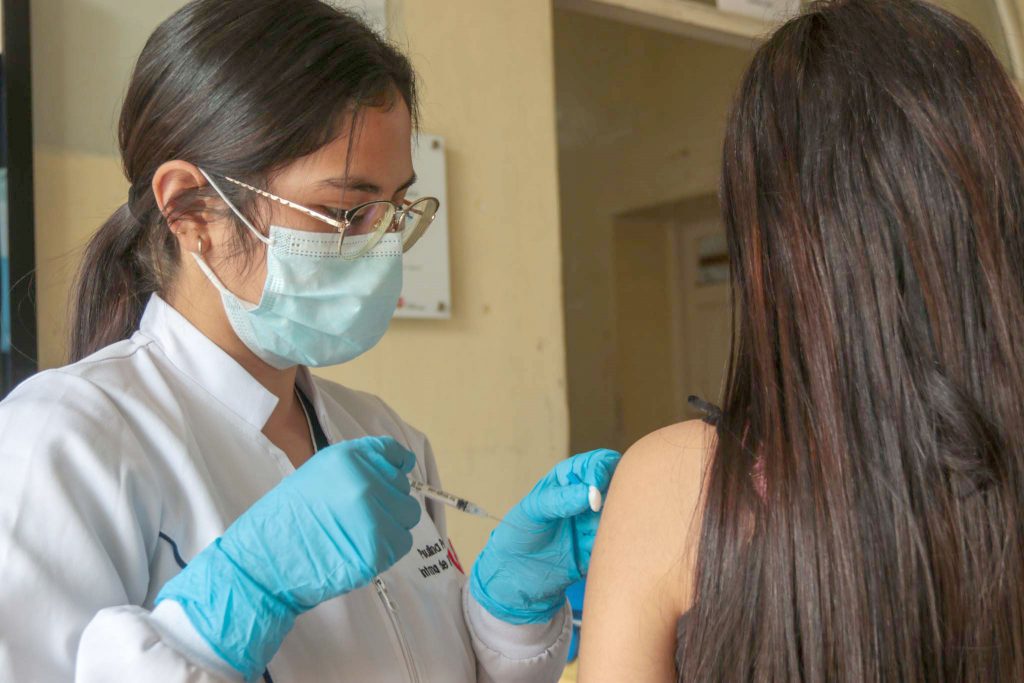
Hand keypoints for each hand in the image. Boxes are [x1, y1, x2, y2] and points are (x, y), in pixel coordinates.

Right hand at [157, 436, 420, 678]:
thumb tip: (399, 466)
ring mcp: (374, 516)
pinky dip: (387, 549)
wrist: (264, 560)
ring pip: (407, 517)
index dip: (397, 467)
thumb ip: (356, 467)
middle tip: (360, 519)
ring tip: (358, 535)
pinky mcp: (377, 549)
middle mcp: (365, 482)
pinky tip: (360, 550)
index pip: (393, 454)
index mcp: (349, 458)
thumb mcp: (317, 474)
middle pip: (403, 490)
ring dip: (390, 526)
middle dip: (388, 503)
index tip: (396, 475)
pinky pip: (401, 543)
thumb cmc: (287, 518)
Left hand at [470, 449, 621, 623]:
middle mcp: (590, 497)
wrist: (515, 574)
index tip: (595, 493)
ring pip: (623, 515)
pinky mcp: (602, 547)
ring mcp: (598, 522)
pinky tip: (599, 552)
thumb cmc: (519, 533)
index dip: (602, 472)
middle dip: (620, 496)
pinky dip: (617, 545)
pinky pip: (619, 542)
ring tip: (597, 536)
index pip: (599, 462)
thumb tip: (592, 494)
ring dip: (618, 523)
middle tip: (604, 514)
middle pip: (619, 485)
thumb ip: (560, 500)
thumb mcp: (533, 511)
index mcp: (572, 478)